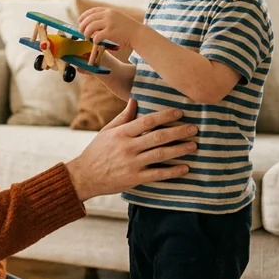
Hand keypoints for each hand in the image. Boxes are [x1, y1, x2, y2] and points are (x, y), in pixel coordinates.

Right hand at [66, 100, 196, 200]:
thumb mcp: (107, 131)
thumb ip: (123, 116)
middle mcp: (128, 147)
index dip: (165, 116)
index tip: (180, 112)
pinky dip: (172, 172)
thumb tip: (135, 99)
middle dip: (178, 132)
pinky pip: (157, 175)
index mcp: (121, 133)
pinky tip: (185, 168)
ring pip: (160, 155)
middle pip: (158, 137)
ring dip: (179, 150)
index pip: (147, 121)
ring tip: (194, 145)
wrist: (84, 176)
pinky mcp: (134, 179)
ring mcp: (132, 164)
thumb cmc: (97, 151)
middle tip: (194, 128)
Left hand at [78, 7, 144, 50]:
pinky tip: (95, 42)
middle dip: (82, 26)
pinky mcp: (110, 32)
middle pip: (89, 19)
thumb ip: (107, 18)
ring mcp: (109, 23)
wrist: (138, 34)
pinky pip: (97, 36)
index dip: (84, 16)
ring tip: (87, 38)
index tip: (80, 21)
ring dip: (86, 33)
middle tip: (81, 32)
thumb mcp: (117, 18)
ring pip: (90, 27)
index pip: (92, 11)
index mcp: (109, 11)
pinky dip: (94, 40)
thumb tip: (93, 23)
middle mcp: (108, 15)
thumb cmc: (128, 29)